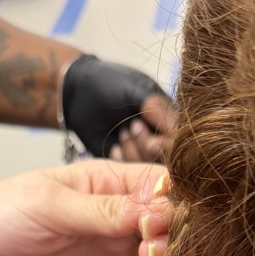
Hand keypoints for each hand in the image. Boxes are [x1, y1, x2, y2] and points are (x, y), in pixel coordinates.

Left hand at [0, 161, 166, 255]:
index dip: (174, 203)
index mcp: (110, 181)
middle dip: (176, 240)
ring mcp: (122, 251)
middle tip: (152, 255)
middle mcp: (124, 215)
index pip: (164, 185)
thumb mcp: (47, 205)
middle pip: (176, 224)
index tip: (160, 225)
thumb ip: (102, 211)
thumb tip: (155, 210)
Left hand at [61, 54, 175, 159]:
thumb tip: (179, 132)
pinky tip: (113, 145)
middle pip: (164, 158)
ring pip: (147, 167)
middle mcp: (158, 135)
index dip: (167, 145)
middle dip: (146, 146)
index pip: (178, 139)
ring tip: (120, 131)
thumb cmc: (107, 84)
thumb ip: (158, 109)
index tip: (153, 142)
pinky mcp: (123, 162)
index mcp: (167, 116)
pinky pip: (128, 172)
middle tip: (131, 127)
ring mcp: (140, 151)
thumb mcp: (135, 89)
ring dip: (132, 150)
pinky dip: (120, 159)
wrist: (75, 93)